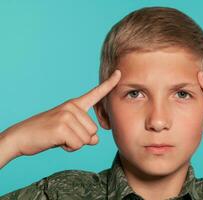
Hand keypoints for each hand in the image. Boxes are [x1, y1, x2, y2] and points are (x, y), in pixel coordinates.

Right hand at [0, 70, 120, 167]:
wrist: (21, 136)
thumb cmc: (47, 133)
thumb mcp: (69, 129)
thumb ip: (85, 131)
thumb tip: (96, 140)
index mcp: (75, 104)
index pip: (96, 93)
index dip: (109, 84)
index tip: (119, 73)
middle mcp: (73, 107)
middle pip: (94, 131)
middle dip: (81, 139)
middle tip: (64, 135)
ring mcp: (67, 115)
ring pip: (87, 139)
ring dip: (74, 144)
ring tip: (59, 137)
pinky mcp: (62, 127)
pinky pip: (77, 145)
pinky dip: (68, 148)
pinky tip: (57, 141)